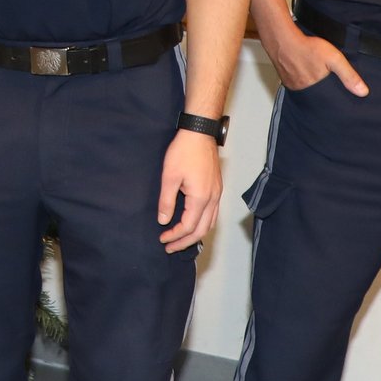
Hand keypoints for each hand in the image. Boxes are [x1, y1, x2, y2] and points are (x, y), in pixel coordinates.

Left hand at [157, 128, 222, 252]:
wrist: (200, 133)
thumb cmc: (184, 152)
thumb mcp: (169, 176)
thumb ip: (166, 201)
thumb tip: (163, 220)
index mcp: (201, 198)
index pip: (188, 226)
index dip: (174, 236)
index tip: (162, 239)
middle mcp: (213, 199)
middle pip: (202, 230)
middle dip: (185, 241)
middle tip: (170, 247)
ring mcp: (218, 194)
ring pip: (210, 223)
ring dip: (196, 234)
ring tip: (181, 240)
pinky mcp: (217, 188)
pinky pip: (213, 213)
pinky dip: (203, 224)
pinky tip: (193, 223)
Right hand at [266, 29, 367, 95]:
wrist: (282, 38)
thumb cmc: (307, 47)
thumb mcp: (334, 59)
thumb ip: (349, 75)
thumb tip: (363, 92)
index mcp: (314, 88)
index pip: (327, 101)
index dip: (333, 97)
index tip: (337, 94)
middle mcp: (301, 89)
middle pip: (316, 96)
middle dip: (323, 91)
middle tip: (325, 80)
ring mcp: (291, 85)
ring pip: (306, 90)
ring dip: (312, 85)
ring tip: (315, 75)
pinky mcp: (284, 79)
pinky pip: (296, 84)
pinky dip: (301, 80)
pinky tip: (304, 71)